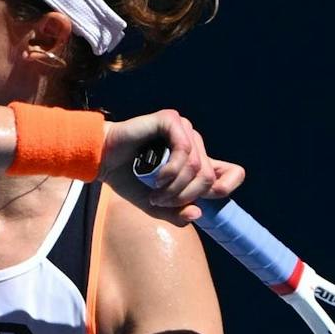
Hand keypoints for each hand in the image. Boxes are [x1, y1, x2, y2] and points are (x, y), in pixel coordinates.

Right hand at [104, 107, 247, 224]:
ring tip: (154, 193)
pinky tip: (157, 178)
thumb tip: (197, 213)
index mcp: (196, 161)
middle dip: (185, 196)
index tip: (209, 197)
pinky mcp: (171, 120)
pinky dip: (171, 170)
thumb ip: (176, 213)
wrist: (102, 160)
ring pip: (197, 166)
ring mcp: (183, 130)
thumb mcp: (154, 205)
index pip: (232, 172)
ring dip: (175, 187)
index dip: (229, 185)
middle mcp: (193, 143)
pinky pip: (184, 150)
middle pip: (209, 177)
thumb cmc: (127, 178)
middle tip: (160, 201)